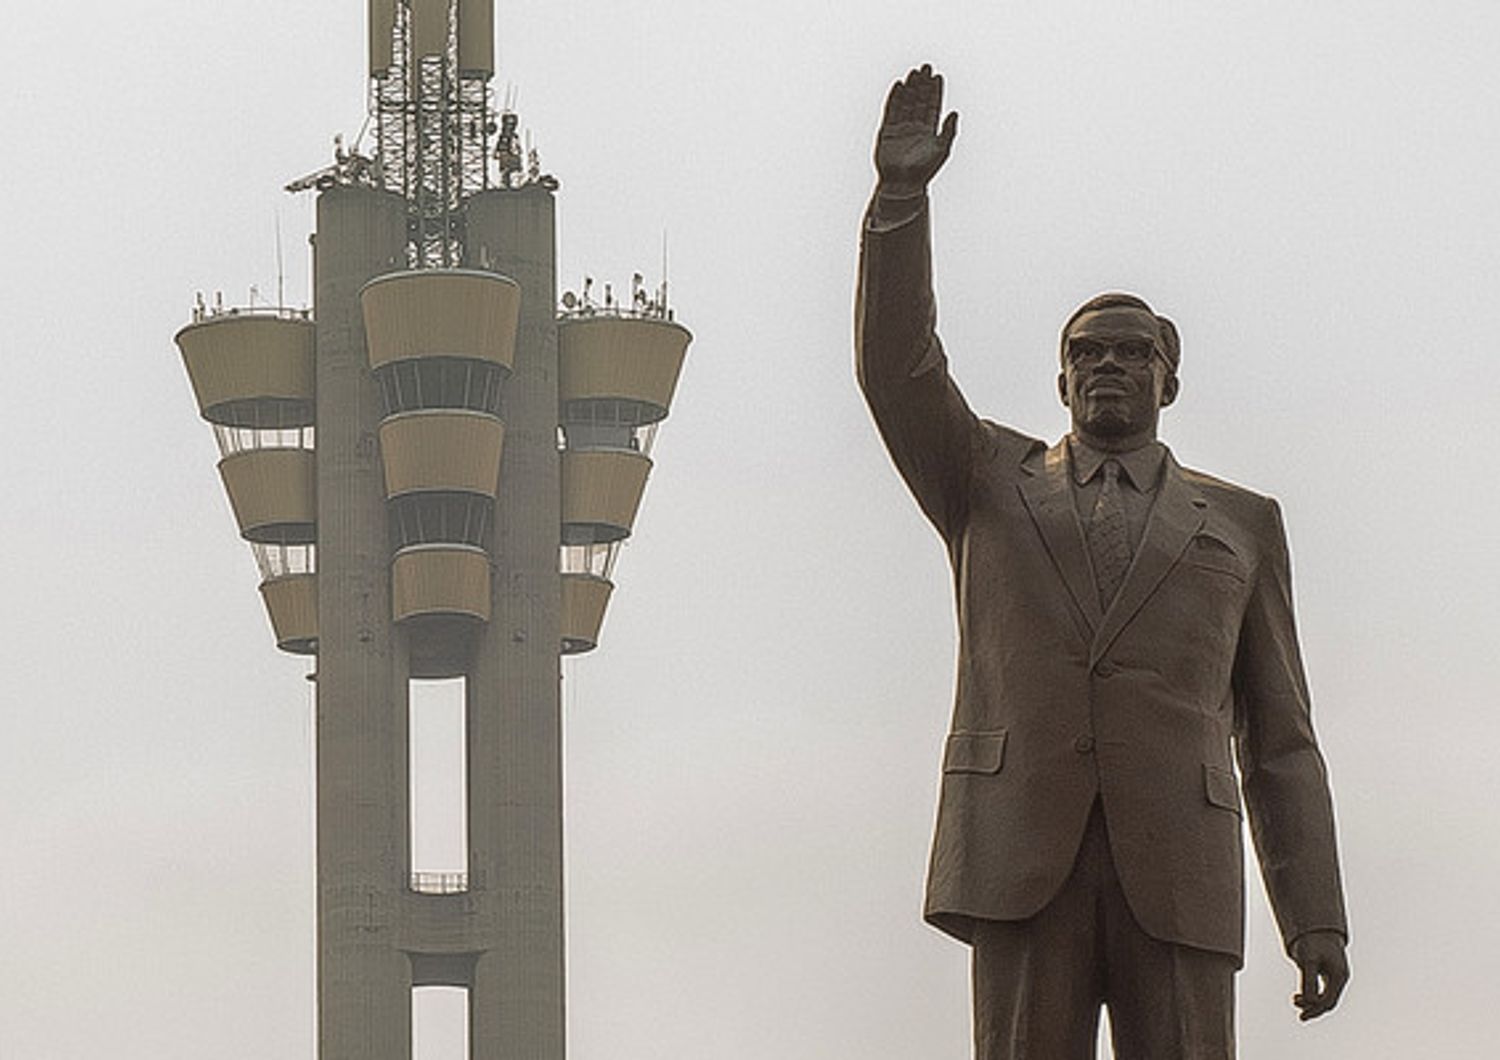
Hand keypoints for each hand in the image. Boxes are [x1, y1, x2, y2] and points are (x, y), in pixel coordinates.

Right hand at [875, 64, 958, 197]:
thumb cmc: (924, 172)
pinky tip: (898, 85)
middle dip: (922, 84)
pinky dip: (894, 98)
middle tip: (926, 67)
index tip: (938, 77)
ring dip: (910, 88)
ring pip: (906, 103)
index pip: (932, 106)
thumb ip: (948, 131)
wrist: (902, 185)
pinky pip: (891, 111)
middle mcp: (915, 128)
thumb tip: (955, 112)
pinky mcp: (887, 132)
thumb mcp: (941, 150)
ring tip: (913, 72)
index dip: (935, 92)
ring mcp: (900, 128)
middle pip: (919, 101)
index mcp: (929, 132)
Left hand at [1290, 930, 1348, 1020]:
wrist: (1317, 928)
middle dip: (1314, 1009)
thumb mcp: (1308, 960)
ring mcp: (1336, 977)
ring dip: (1312, 1002)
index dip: (1315, 1010)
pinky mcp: (1329, 974)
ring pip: (1326, 997)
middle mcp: (1340, 978)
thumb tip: (1309, 1001)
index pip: (1328, 1001)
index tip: (1302, 1015)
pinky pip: (1323, 990)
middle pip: (1329, 1002)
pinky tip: (1301, 995)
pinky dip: (1313, 995)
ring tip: (1295, 1000)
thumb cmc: (1313, 941)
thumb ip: (1309, 980)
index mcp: (1339, 976)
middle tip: (1299, 1014)